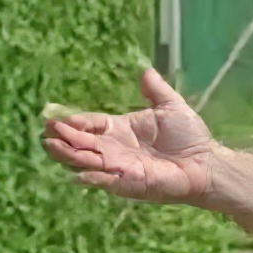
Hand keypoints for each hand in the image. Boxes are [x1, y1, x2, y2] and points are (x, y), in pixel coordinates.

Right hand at [41, 68, 216, 204]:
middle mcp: (114, 149)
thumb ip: (155, 89)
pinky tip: (76, 173)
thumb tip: (145, 69)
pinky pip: (105, 181)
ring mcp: (119, 167)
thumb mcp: (170, 106)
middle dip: (63, 138)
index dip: (74, 121)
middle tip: (46, 131)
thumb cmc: (189, 136)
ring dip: (68, 155)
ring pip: (86, 162)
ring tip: (50, 146)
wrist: (206, 162)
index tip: (57, 116)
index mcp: (119, 129)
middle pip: (81, 144)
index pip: (90, 124)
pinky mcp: (128, 183)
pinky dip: (90, 177)